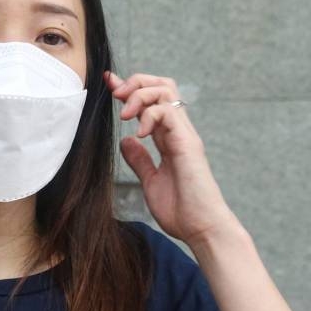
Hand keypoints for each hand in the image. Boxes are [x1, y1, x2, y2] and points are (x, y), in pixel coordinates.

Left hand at [105, 70, 239, 245]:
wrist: (202, 229)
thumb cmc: (181, 211)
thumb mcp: (151, 181)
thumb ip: (140, 160)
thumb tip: (126, 140)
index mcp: (169, 138)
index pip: (151, 101)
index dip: (129, 88)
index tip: (108, 84)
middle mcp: (178, 131)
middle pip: (162, 84)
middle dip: (136, 81)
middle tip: (116, 95)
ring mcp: (184, 135)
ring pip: (166, 91)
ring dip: (140, 94)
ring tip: (125, 114)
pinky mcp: (187, 143)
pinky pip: (167, 112)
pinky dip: (149, 116)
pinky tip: (138, 133)